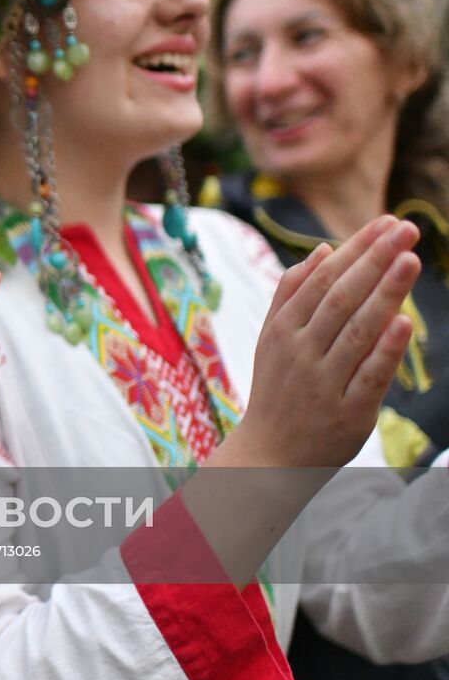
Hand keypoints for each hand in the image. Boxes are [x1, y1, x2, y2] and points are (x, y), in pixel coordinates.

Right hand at [235, 214, 420, 468]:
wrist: (269, 456)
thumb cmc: (277, 391)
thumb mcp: (271, 340)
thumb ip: (290, 295)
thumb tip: (322, 249)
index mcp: (282, 329)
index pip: (323, 279)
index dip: (357, 249)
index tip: (386, 223)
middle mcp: (300, 351)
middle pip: (340, 297)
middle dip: (375, 260)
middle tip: (406, 229)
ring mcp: (323, 382)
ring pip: (356, 330)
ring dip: (385, 293)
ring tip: (411, 260)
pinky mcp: (347, 414)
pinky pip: (368, 376)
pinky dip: (386, 349)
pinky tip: (404, 321)